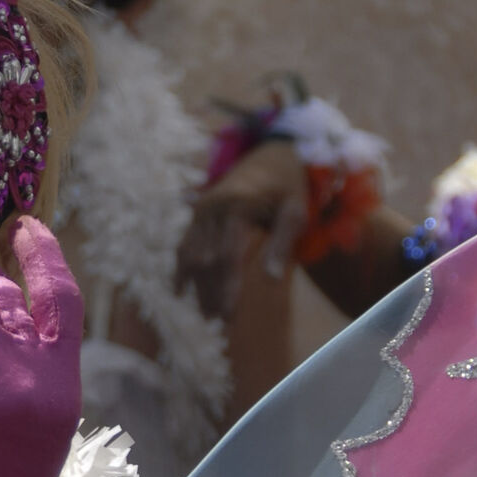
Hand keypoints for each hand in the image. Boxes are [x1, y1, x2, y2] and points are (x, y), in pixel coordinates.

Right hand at [176, 139, 308, 324]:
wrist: (271, 153)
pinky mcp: (197, 211)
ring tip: (203, 313)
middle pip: (206, 259)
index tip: (230, 315)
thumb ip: (281, 242)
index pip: (228, 256)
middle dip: (210, 292)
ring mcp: (201, 208)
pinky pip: (184, 242)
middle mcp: (213, 206)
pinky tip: (180, 290)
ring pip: (191, 253)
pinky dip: (181, 267)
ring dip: (195, 285)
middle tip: (217, 322)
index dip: (227, 288)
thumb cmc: (287, 185)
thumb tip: (270, 279)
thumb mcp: (295, 210)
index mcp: (237, 205)